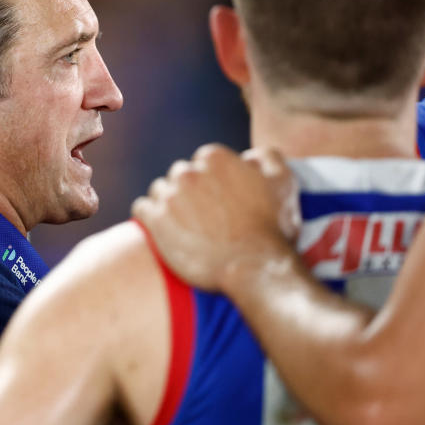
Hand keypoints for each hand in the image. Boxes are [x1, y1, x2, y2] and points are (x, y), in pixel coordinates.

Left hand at [131, 144, 300, 290]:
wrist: (253, 268)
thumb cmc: (271, 229)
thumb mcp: (283, 184)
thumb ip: (266, 158)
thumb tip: (250, 155)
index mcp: (216, 158)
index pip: (204, 161)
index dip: (212, 180)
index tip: (219, 199)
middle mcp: (189, 172)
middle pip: (180, 174)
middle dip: (189, 191)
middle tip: (203, 215)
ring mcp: (169, 196)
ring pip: (159, 190)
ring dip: (168, 203)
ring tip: (184, 225)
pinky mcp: (155, 221)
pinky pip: (141, 208)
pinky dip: (149, 216)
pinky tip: (163, 229)